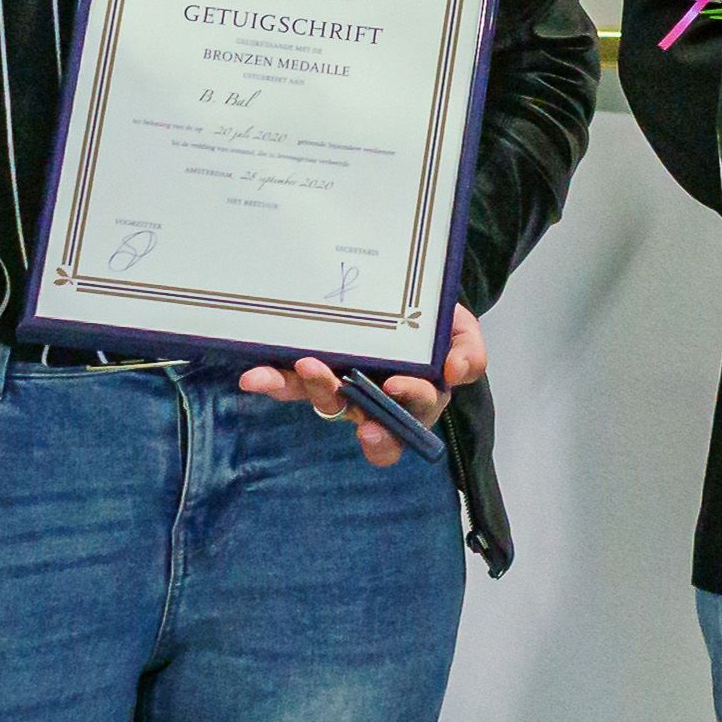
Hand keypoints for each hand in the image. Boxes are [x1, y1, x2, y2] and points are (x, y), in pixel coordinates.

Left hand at [239, 303, 486, 468]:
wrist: (406, 293)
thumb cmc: (434, 321)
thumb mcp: (462, 332)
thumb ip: (469, 353)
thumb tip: (457, 373)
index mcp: (411, 401)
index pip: (402, 428)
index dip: (395, 420)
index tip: (393, 388)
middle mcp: (372, 402)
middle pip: (353, 416)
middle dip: (337, 397)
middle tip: (323, 376)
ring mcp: (339, 386)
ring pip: (320, 400)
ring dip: (304, 387)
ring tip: (296, 364)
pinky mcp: (309, 368)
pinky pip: (288, 381)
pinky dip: (271, 379)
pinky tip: (252, 375)